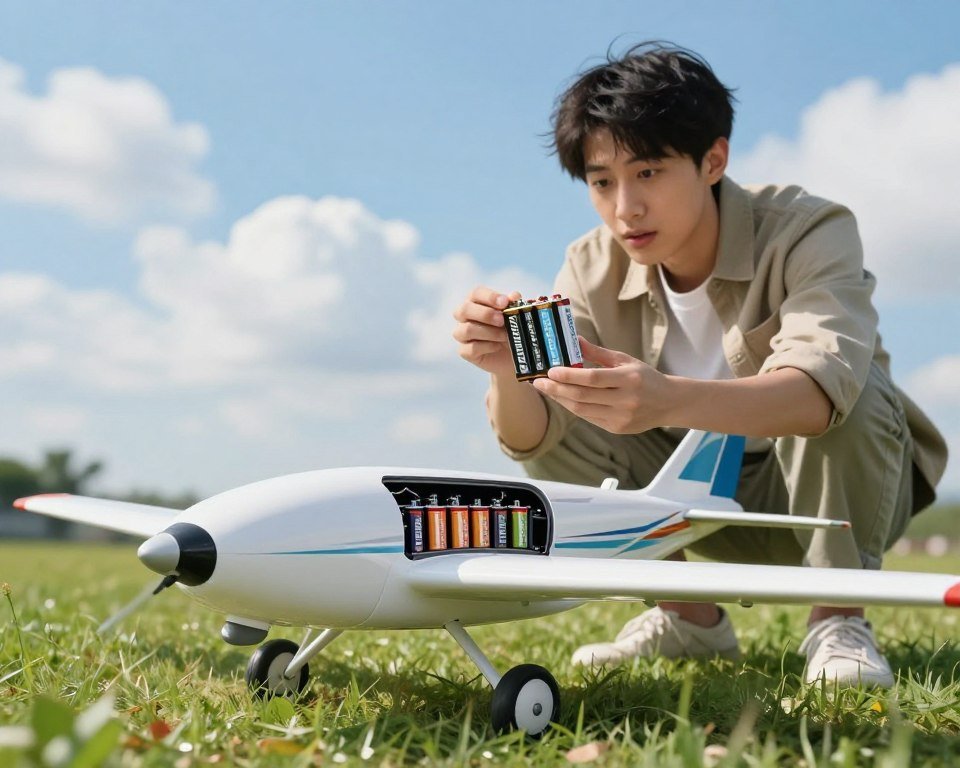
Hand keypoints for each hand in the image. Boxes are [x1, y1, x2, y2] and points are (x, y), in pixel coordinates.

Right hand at [452, 286, 522, 376]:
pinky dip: (487, 347)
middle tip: (502, 320)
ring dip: (490, 332)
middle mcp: (465, 316)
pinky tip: (498, 346)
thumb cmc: (512, 329)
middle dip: (485, 314)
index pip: (476, 293)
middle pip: (465, 309)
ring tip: (505, 336)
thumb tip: (514, 296)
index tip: (505, 302)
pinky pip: (471, 348)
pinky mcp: (464, 351)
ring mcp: (462, 334)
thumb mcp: (516, 316)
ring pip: (467, 330)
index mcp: (476, 301)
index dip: (489, 297)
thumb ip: (514, 304)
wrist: (516, 353)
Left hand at [532, 337, 669, 433]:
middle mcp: (625, 400)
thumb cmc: (644, 377)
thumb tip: (574, 339)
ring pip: (582, 410)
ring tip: (547, 390)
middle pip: (583, 396)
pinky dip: (574, 408)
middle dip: (556, 389)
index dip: (569, 376)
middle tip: (538, 382)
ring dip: (561, 400)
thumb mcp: (624, 360)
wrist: (669, 403)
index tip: (550, 371)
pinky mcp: (617, 429)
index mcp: (628, 379)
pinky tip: (563, 398)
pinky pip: (589, 418)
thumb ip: (598, 353)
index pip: (592, 378)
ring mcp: (621, 417)